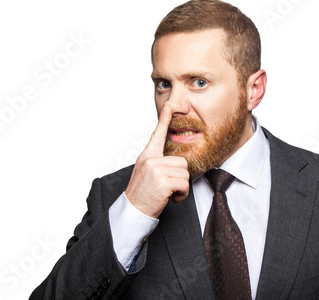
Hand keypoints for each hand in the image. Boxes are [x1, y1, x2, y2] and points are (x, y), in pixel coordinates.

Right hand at [124, 104, 189, 218]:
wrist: (133, 211)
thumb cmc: (142, 194)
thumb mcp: (146, 174)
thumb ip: (157, 163)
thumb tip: (174, 161)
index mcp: (146, 156)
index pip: (157, 135)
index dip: (164, 120)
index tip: (169, 107)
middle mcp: (150, 160)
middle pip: (181, 162)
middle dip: (180, 178)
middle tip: (169, 188)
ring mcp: (156, 170)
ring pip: (184, 174)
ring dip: (181, 188)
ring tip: (168, 194)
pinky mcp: (162, 181)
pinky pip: (184, 184)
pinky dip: (181, 195)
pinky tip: (171, 199)